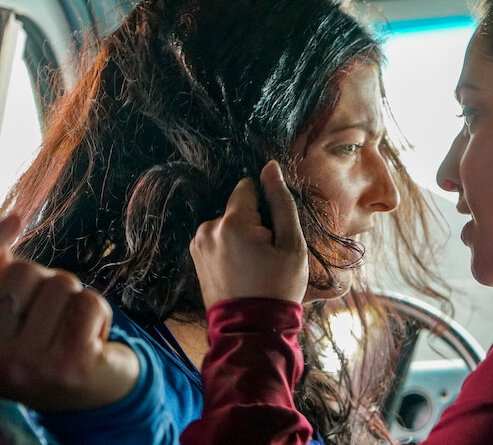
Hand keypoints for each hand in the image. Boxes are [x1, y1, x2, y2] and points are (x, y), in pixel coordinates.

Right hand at [0, 214, 139, 411]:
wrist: (92, 395)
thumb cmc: (50, 341)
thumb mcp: (19, 310)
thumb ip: (2, 268)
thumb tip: (11, 216)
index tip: (15, 219)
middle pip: (24, 272)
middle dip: (48, 283)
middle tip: (54, 318)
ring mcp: (30, 363)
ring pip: (62, 285)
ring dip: (79, 301)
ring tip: (75, 330)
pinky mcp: (70, 364)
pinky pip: (89, 303)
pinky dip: (101, 314)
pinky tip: (94, 341)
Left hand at [191, 160, 308, 307]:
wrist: (251, 330)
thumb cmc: (278, 287)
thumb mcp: (292, 244)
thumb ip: (281, 201)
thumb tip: (270, 167)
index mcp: (232, 223)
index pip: (248, 187)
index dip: (266, 205)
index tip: (274, 232)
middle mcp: (207, 229)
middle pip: (237, 207)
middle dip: (254, 222)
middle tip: (268, 253)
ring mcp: (197, 245)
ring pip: (228, 223)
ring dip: (242, 235)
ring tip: (255, 264)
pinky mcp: (195, 258)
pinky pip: (218, 239)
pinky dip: (231, 248)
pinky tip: (243, 270)